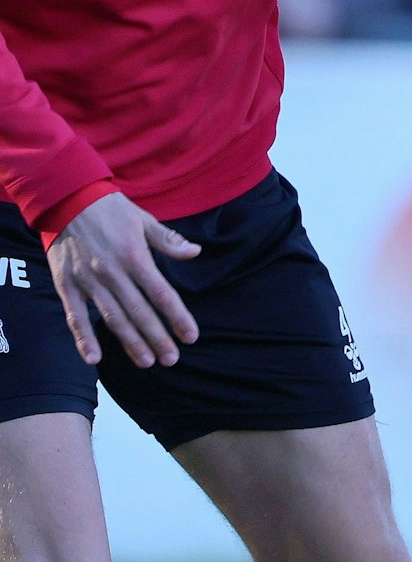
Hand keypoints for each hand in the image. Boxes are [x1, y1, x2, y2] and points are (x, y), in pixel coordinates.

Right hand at [47, 192, 200, 368]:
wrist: (68, 199)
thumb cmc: (111, 210)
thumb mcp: (144, 220)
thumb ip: (169, 241)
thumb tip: (195, 252)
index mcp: (135, 257)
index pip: (162, 294)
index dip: (177, 317)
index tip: (191, 336)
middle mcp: (113, 273)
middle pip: (139, 312)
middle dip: (157, 338)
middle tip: (172, 359)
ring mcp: (88, 281)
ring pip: (112, 318)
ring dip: (130, 342)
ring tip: (147, 362)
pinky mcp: (66, 285)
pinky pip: (75, 316)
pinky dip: (83, 338)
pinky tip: (94, 359)